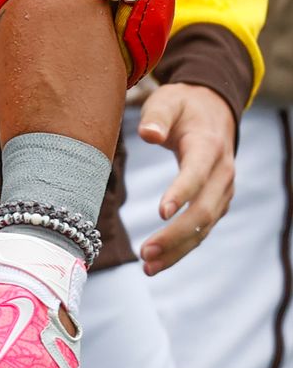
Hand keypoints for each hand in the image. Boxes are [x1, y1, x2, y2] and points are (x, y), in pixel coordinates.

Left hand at [135, 80, 236, 273]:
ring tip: (148, 266)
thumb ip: (157, 116)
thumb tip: (149, 134)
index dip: (180, 193)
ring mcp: (222, 192)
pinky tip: (159, 261)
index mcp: (208, 148)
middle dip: (175, 234)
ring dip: (178, 249)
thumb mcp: (167, 101)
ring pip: (203, 227)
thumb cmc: (183, 106)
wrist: (213, 110)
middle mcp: (222, 174)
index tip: (160, 211)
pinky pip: (202, 229)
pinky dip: (183, 247)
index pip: (196, 174)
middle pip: (202, 211)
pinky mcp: (216, 202)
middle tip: (145, 252)